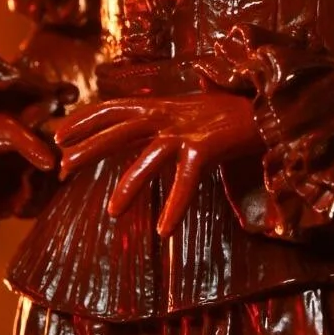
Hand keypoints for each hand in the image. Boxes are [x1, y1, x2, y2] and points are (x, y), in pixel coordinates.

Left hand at [53, 92, 261, 235]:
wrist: (274, 107)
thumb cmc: (238, 112)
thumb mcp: (197, 109)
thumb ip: (175, 116)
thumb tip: (160, 123)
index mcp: (164, 106)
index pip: (114, 107)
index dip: (84, 119)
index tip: (59, 135)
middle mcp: (171, 114)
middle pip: (119, 130)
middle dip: (88, 148)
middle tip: (61, 168)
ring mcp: (187, 130)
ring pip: (148, 159)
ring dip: (129, 186)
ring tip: (112, 212)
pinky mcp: (206, 147)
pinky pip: (185, 180)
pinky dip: (175, 205)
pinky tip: (164, 229)